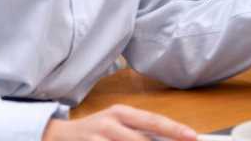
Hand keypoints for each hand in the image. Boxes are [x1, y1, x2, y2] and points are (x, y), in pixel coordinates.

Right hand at [42, 105, 197, 140]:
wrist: (58, 136)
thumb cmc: (95, 131)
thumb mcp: (117, 124)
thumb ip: (139, 132)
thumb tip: (168, 139)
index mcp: (121, 112)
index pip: (153, 120)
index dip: (174, 129)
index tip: (192, 136)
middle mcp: (110, 122)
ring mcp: (97, 138)